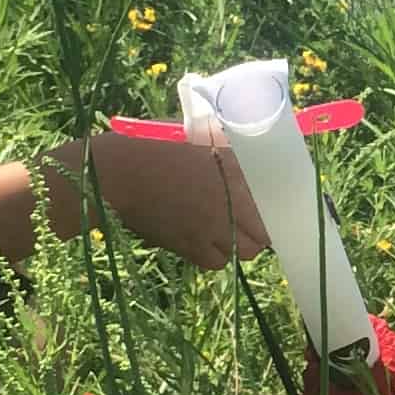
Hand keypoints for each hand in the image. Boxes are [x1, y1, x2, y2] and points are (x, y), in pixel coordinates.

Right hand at [72, 128, 269, 269]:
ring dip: (242, 243)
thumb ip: (219, 137)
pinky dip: (216, 255)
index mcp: (233, 167)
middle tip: (253, 222)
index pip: (274, 193)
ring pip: (247, 250)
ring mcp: (212, 225)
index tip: (272, 203)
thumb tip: (235, 132)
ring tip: (230, 232)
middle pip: (267, 231)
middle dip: (263, 229)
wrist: (118, 172)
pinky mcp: (190, 245)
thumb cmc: (151, 144)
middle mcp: (230, 199)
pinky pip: (217, 261)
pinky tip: (207, 241)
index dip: (276, 203)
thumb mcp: (190, 132)